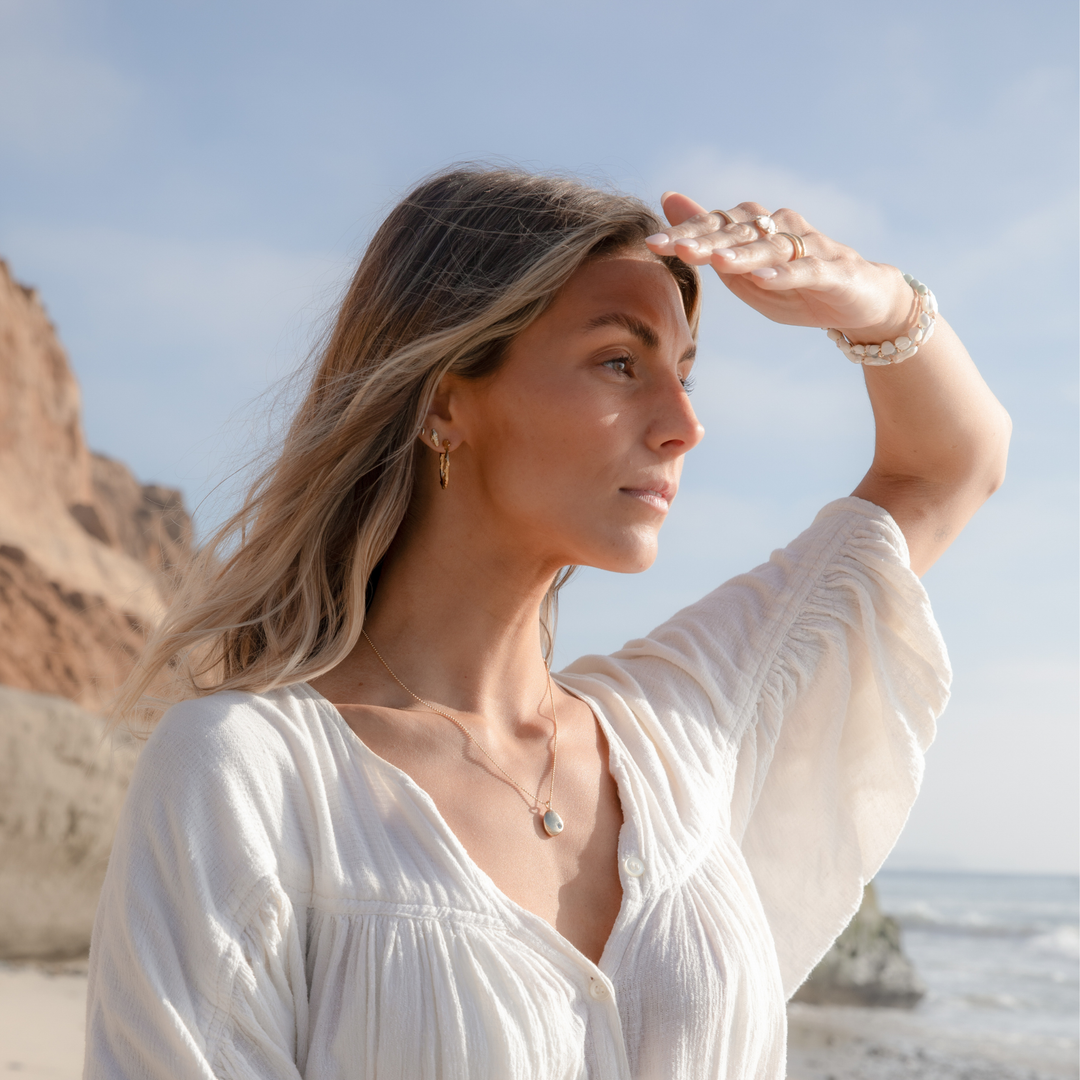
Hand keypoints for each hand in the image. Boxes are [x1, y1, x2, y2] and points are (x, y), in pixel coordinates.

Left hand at [645, 192, 914, 343]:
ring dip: (742, 254)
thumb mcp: (743, 271)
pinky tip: (764, 278)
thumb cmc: (794, 289)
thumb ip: (708, 241)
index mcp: (756, 230)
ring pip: (770, 248)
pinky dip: (784, 274)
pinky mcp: (833, 271)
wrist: (858, 302)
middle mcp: (780, 229)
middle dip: (706, 241)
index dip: (686, 233)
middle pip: (738, 232)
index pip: (716, 226)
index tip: (653, 244)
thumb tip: (668, 197)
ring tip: (718, 262)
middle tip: (675, 248)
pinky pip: (806, 271)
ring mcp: (808, 248)